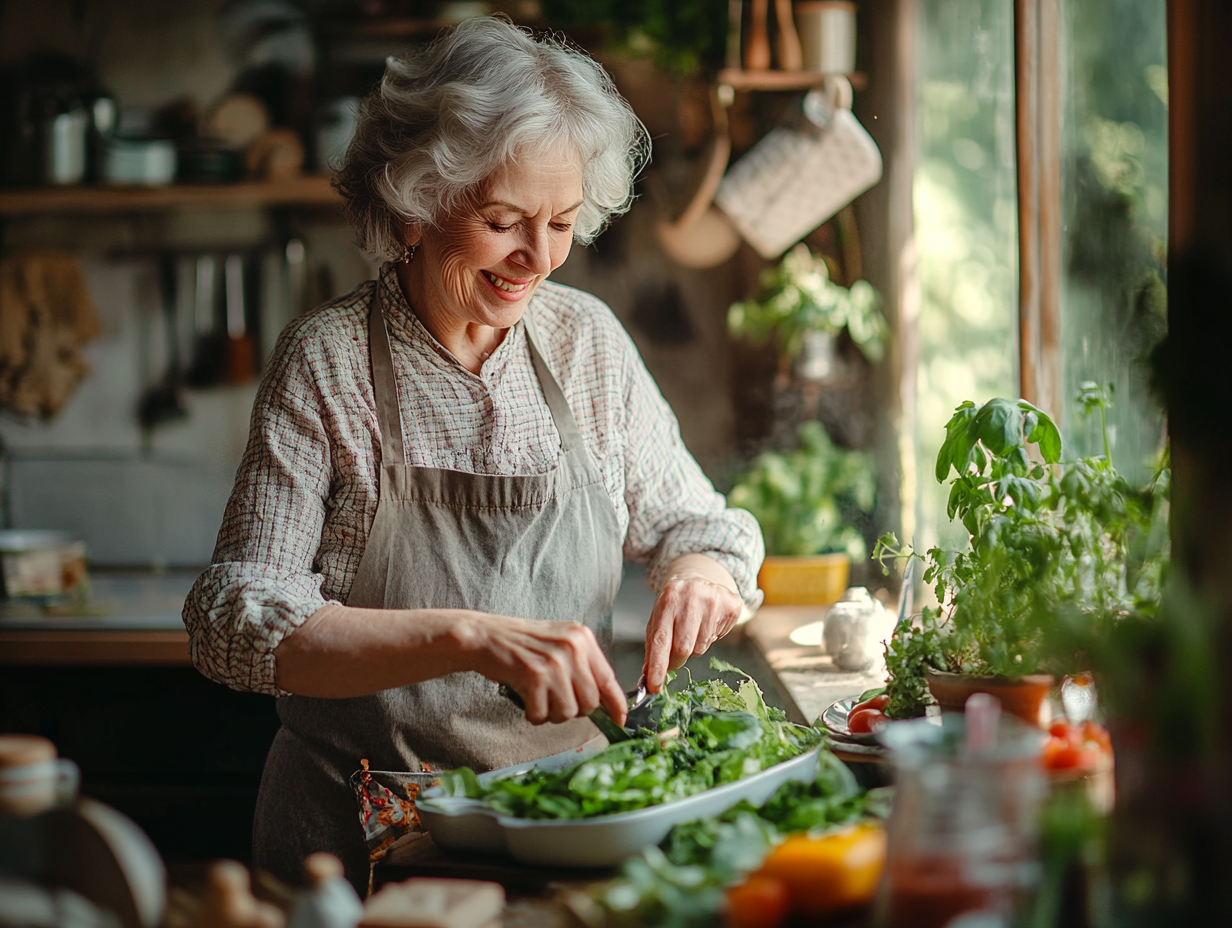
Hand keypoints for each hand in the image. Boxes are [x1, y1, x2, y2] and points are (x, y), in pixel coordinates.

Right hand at [467, 615, 625, 725]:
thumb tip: (604, 702)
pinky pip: (543, 714)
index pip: (609, 679)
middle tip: (554, 699)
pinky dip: (533, 714)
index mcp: (582, 638)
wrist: (485, 636)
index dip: (616, 706)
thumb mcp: (560, 644)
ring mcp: (554, 661)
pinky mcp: (534, 676)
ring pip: (569, 712)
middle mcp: (572, 647)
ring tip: (538, 696)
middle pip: (590, 702)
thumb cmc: (521, 643)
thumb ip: (582, 666)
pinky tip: (525, 697)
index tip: (618, 721)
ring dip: (552, 713)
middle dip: (574, 710)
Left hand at [643, 554, 743, 691]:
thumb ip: (653, 647)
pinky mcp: (731, 605)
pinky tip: (707, 622)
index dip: (658, 665)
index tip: (654, 686)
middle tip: (675, 656)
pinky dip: (710, 638)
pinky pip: (718, 638)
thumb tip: (648, 678)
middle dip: (677, 659)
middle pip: (683, 648)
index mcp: (668, 598)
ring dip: (694, 647)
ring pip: (701, 647)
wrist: (698, 575)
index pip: (661, 639)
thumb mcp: (659, 618)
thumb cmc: (674, 603)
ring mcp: (714, 599)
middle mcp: (691, 596)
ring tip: (693, 629)